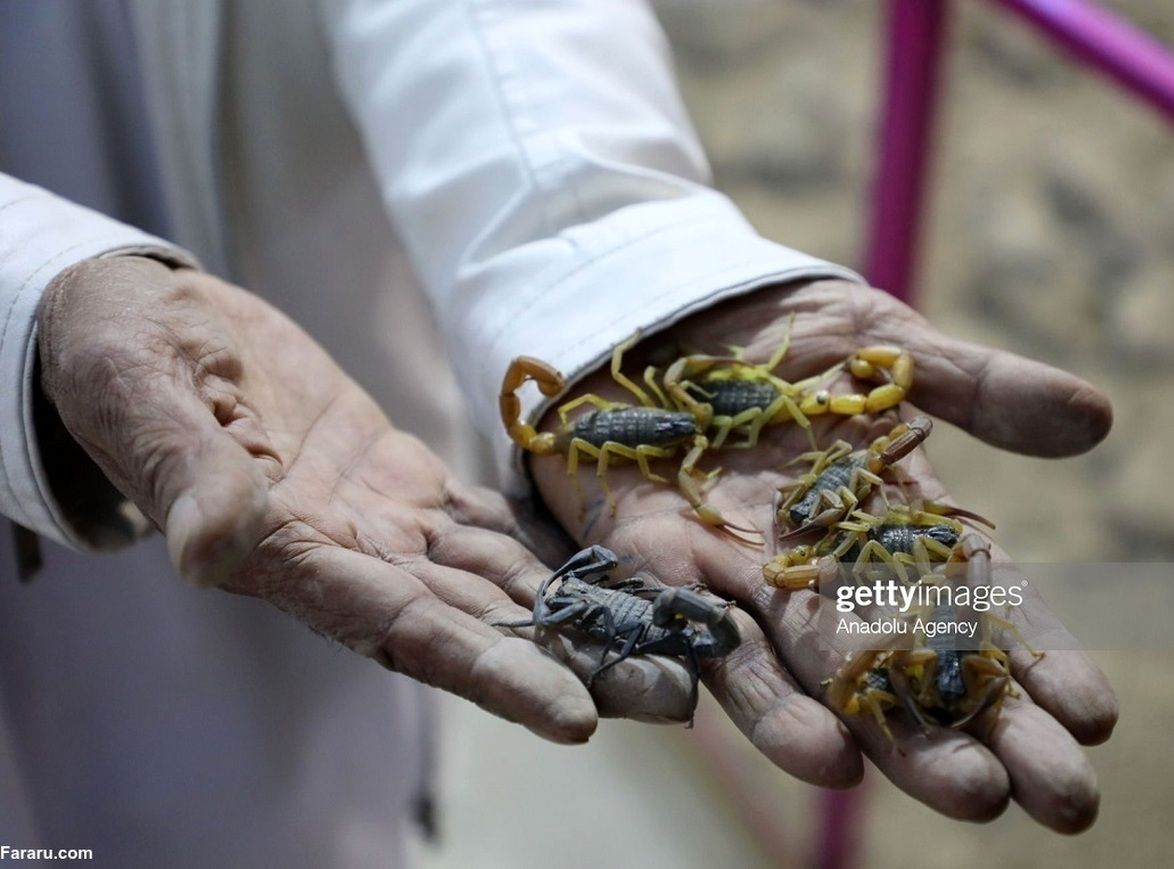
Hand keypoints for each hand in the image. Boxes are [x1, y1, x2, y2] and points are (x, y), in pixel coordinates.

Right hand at [37, 256, 694, 741]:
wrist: (145, 324)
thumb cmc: (122, 360)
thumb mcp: (142, 400)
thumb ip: (186, 474)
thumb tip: (207, 547)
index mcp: (288, 556)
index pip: (404, 630)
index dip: (489, 672)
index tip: (575, 718)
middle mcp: (348, 557)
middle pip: (478, 622)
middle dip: (572, 659)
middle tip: (671, 695)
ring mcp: (380, 521)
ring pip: (497, 578)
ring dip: (581, 611)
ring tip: (670, 639)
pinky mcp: (399, 477)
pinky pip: (486, 520)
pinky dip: (549, 543)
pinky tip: (613, 559)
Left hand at [529, 279, 1117, 831]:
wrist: (660, 310)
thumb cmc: (782, 334)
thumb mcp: (890, 346)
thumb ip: (982, 387)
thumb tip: (1100, 419)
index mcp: (893, 520)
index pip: (977, 602)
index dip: (1037, 655)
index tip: (1099, 716)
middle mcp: (828, 569)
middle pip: (916, 661)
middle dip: (989, 731)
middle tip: (1070, 803)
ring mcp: (749, 578)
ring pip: (829, 674)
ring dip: (896, 739)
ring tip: (970, 796)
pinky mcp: (665, 569)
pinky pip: (716, 646)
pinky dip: (767, 703)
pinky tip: (824, 758)